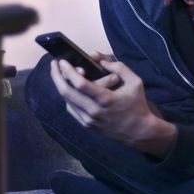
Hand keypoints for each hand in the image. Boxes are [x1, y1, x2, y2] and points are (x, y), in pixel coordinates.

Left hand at [49, 55, 176, 156]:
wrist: (139, 132)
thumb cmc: (138, 105)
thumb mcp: (135, 82)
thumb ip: (119, 67)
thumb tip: (101, 60)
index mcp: (105, 99)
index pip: (80, 84)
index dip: (68, 71)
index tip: (62, 61)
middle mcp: (93, 111)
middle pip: (67, 93)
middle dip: (57, 76)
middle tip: (53, 64)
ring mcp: (88, 120)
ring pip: (67, 101)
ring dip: (61, 86)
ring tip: (59, 74)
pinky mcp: (87, 126)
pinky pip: (71, 109)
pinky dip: (67, 97)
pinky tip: (68, 89)